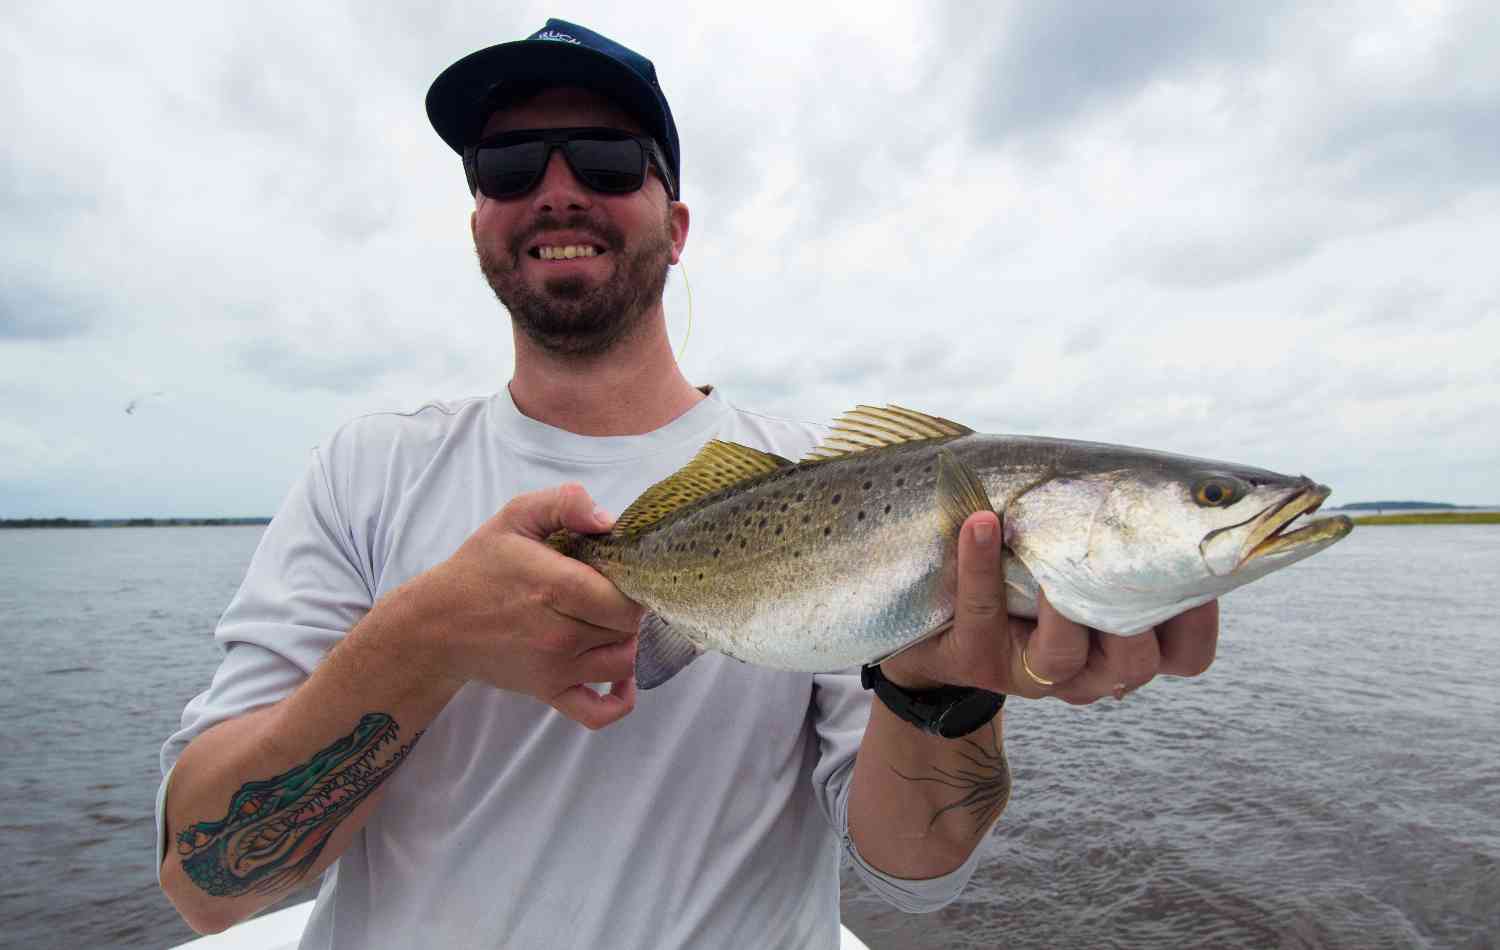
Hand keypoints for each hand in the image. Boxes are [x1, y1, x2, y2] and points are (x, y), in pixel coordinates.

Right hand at [416, 483, 644, 728]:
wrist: (437, 623)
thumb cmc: (480, 568)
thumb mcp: (516, 517)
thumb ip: (564, 503)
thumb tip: (608, 520)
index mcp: (558, 587)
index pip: (627, 598)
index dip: (634, 585)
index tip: (620, 573)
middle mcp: (561, 634)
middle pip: (628, 628)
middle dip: (628, 609)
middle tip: (611, 593)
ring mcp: (555, 669)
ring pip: (622, 663)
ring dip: (625, 643)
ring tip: (608, 622)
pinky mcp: (548, 691)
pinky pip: (597, 713)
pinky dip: (619, 701)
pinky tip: (621, 679)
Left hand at [878, 511, 1218, 701]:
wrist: (932, 598)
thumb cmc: (1026, 551)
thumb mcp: (1084, 534)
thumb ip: (1130, 518)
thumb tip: (1200, 481)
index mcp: (1128, 640)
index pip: (1188, 654)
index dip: (1201, 618)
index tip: (1195, 559)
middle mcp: (1087, 667)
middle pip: (1137, 663)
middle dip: (1136, 613)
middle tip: (1125, 561)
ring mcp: (1028, 668)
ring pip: (1063, 657)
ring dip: (1061, 604)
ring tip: (1048, 556)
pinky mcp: (973, 655)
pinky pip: (982, 615)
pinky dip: (981, 564)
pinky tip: (981, 522)